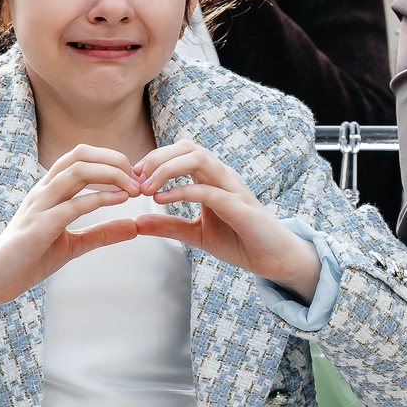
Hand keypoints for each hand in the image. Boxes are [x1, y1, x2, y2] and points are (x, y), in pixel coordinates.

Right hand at [0, 145, 144, 341]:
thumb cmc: (30, 258)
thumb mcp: (74, 244)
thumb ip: (102, 233)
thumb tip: (134, 227)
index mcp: (49, 190)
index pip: (80, 156)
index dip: (110, 158)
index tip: (134, 175)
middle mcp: (43, 191)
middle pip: (80, 155)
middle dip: (114, 160)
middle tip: (138, 177)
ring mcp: (39, 206)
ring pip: (76, 172)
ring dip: (110, 175)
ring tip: (133, 188)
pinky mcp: (39, 226)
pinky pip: (72, 204)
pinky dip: (99, 199)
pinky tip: (119, 201)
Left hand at [125, 142, 321, 297]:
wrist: (273, 259)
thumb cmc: (239, 241)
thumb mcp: (195, 234)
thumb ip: (168, 225)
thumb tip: (137, 221)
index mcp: (212, 178)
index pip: (182, 152)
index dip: (155, 159)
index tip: (133, 177)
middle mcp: (222, 176)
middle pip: (188, 148)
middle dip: (158, 158)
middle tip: (136, 178)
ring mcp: (232, 188)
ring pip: (199, 159)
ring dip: (167, 169)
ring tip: (146, 187)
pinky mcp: (239, 207)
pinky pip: (208, 190)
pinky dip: (182, 191)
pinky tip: (162, 200)